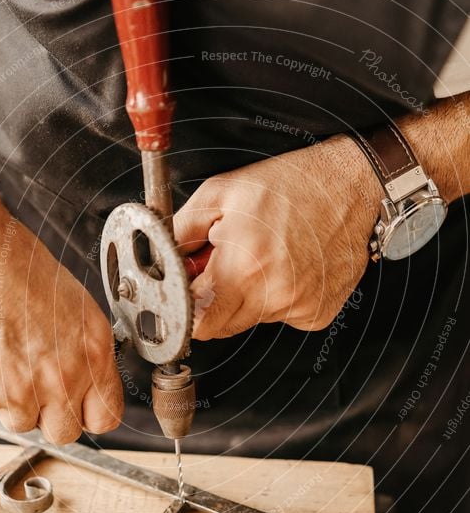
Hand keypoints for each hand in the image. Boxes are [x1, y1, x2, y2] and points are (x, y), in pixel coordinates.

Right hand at [0, 144, 122, 442]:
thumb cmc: (21, 269)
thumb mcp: (78, 310)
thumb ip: (89, 355)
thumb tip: (92, 385)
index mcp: (92, 354)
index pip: (106, 418)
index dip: (91, 412)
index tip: (82, 406)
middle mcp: (60, 378)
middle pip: (64, 432)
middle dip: (52, 414)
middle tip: (39, 384)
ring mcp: (18, 390)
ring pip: (22, 422)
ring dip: (16, 400)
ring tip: (7, 358)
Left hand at [174, 134, 382, 338]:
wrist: (352, 186)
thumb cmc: (292, 185)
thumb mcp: (221, 192)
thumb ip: (181, 230)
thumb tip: (161, 260)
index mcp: (243, 267)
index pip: (197, 323)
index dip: (187, 309)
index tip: (189, 293)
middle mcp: (273, 294)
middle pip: (221, 327)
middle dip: (215, 301)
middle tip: (226, 265)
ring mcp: (299, 307)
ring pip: (252, 320)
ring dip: (248, 296)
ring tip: (264, 256)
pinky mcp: (318, 313)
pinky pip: (281, 317)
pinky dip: (278, 297)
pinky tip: (289, 266)